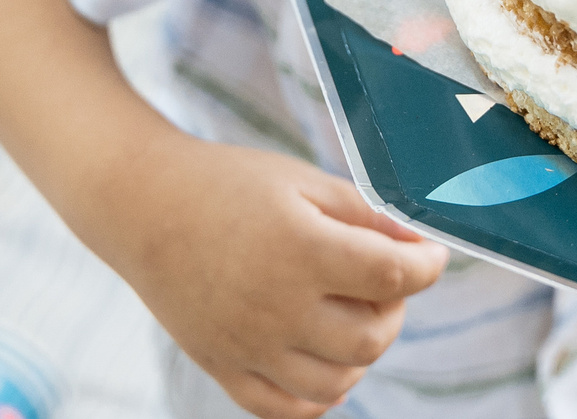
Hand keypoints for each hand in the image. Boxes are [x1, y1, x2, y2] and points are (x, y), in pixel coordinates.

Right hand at [111, 140, 446, 417]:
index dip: (426, 266)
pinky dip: (320, 392)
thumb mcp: (302, 181)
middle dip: (394, 310)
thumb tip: (416, 243)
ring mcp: (249, 346)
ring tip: (350, 313)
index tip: (430, 256)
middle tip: (382, 281)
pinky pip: (288, 409)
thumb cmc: (227, 185)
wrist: (146, 207)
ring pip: (337, 380)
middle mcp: (276, 308)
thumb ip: (364, 213)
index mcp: (300, 250)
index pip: (392, 277)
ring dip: (361, 351)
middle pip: (372, 338)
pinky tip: (322, 355)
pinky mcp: (224, 368)